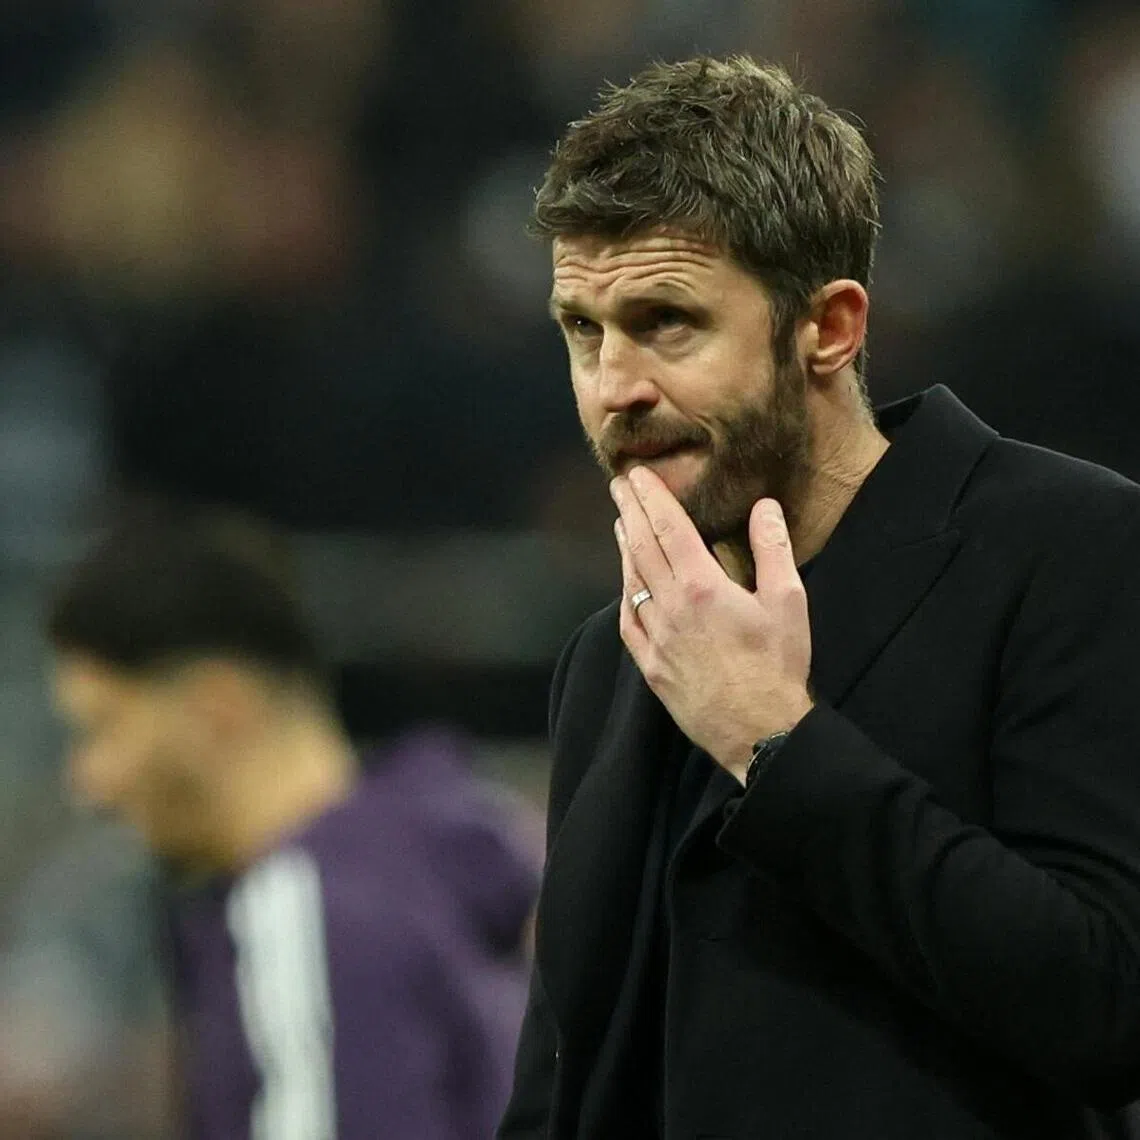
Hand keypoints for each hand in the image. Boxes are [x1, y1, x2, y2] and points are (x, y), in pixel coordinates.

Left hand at [612, 466, 813, 784]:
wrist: (759, 733)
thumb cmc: (777, 666)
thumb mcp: (788, 602)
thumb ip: (772, 549)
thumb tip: (764, 506)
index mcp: (702, 586)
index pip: (668, 528)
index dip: (651, 498)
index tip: (636, 475)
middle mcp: (670, 607)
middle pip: (643, 549)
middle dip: (630, 512)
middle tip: (619, 486)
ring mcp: (655, 637)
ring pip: (632, 582)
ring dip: (625, 548)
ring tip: (622, 523)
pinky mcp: (651, 666)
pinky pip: (628, 621)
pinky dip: (625, 594)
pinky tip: (626, 583)